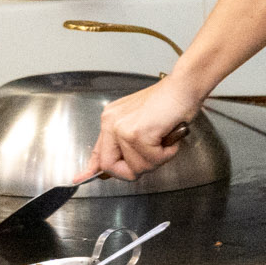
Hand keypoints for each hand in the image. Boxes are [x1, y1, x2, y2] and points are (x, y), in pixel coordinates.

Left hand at [85, 75, 204, 180]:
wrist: (184, 86)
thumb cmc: (171, 101)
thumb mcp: (142, 121)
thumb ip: (127, 142)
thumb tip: (116, 163)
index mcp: (111, 119)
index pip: (98, 152)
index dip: (92, 169)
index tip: (81, 178)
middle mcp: (111, 123)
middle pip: (110, 166)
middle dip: (134, 170)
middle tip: (152, 156)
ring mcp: (122, 128)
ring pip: (136, 167)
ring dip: (157, 159)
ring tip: (165, 140)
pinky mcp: (137, 133)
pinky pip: (152, 160)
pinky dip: (166, 154)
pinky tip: (170, 137)